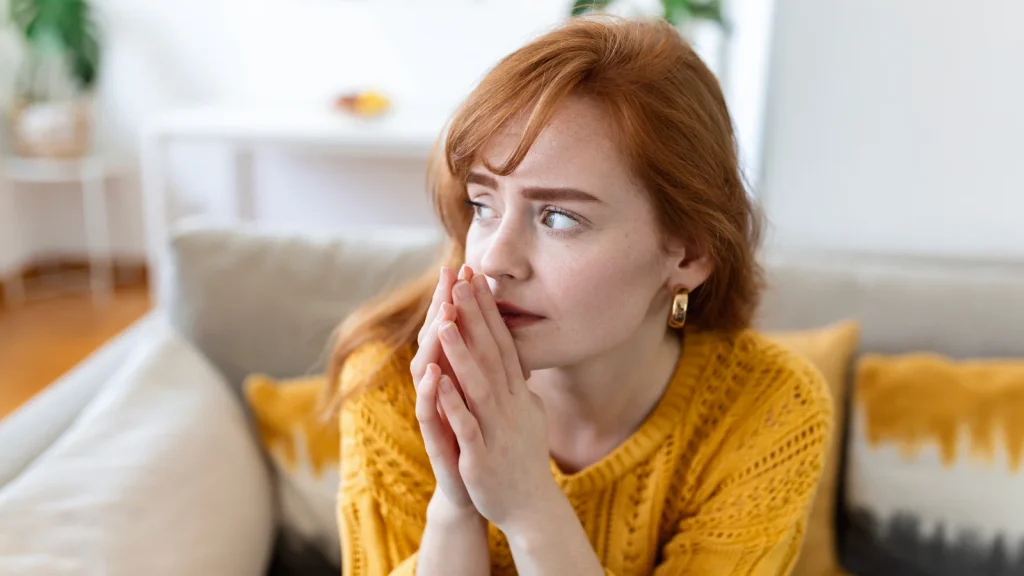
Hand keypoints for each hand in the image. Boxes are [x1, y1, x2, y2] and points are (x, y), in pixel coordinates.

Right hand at [411, 266, 473, 509]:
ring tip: (442, 317)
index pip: (456, 330)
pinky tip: (434, 374)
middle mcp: (440, 388)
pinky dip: (433, 393)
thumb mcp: (491, 396)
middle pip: (437, 341)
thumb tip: (502, 332)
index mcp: (456, 376)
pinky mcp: (436, 440)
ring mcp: (435, 412)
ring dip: (435, 345)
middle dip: (443, 308)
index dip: (460, 300)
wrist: (483, 489)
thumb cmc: (485, 438)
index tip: (467, 268)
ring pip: (429, 372)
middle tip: (448, 276)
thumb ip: (490, 366)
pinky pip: (430, 412)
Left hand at [435, 267, 558, 532]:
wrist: (530, 508)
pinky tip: (439, 381)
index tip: (475, 277)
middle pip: (492, 352)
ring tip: (446, 318)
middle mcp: (512, 405)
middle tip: (461, 278)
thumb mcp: (525, 414)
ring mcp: (498, 430)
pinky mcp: (483, 456)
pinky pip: (468, 425)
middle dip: (475, 316)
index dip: (488, 310)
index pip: (502, 342)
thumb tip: (519, 362)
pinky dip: (454, 402)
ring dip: (462, 351)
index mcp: (517, 394)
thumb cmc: (522, 459)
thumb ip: (519, 388)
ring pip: (479, 384)